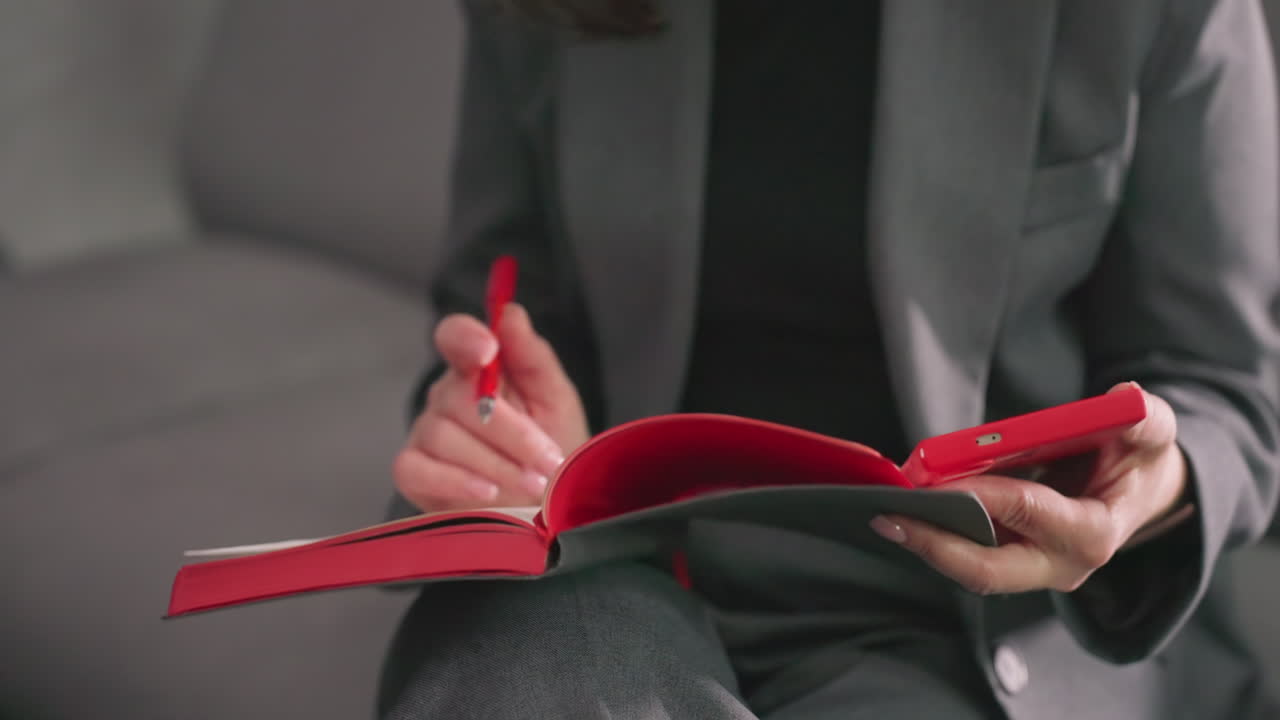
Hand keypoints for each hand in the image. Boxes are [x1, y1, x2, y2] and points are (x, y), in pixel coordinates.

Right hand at [392, 303, 590, 511]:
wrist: (546, 506)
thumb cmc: (552, 449)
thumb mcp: (556, 401)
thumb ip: (533, 356)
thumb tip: (510, 314)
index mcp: (478, 370)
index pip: (455, 337)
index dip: (465, 337)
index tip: (488, 350)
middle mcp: (446, 397)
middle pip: (461, 399)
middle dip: (512, 432)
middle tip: (548, 458)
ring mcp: (426, 434)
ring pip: (445, 436)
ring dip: (497, 463)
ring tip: (533, 482)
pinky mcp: (413, 472)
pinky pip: (416, 469)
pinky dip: (455, 481)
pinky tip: (487, 492)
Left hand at [870, 383, 1188, 594]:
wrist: (1137, 490)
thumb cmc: (1138, 456)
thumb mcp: (1152, 429)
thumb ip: (1145, 418)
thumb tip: (1124, 398)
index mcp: (1095, 533)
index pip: (1030, 514)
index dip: (984, 498)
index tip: (943, 483)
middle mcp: (1061, 563)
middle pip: (988, 569)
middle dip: (935, 544)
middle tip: (888, 516)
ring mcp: (1033, 568)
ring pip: (969, 566)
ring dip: (924, 541)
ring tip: (882, 511)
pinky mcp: (1010, 559)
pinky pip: (965, 553)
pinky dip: (932, 533)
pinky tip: (899, 508)